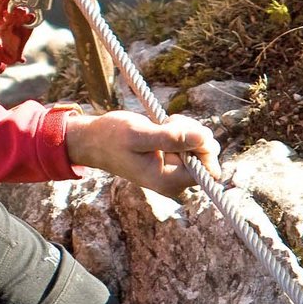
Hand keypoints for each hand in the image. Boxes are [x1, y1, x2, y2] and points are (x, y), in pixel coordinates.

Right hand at [64, 109, 218, 197]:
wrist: (93, 140)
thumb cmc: (111, 137)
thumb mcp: (139, 134)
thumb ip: (171, 138)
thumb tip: (204, 139)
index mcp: (167, 181)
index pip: (209, 169)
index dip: (203, 147)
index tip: (182, 130)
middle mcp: (174, 181)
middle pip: (207, 157)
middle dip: (194, 134)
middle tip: (169, 122)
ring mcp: (173, 171)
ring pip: (201, 148)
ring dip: (188, 130)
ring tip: (164, 123)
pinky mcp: (171, 161)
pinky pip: (191, 144)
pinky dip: (182, 130)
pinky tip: (164, 125)